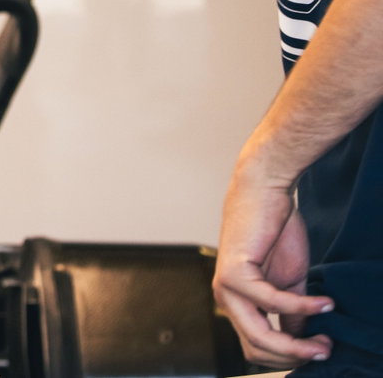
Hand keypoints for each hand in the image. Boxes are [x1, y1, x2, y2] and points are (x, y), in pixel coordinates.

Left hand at [214, 161, 333, 366]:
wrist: (264, 193)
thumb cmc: (275, 232)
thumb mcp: (289, 282)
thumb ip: (292, 313)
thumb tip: (302, 343)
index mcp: (237, 304)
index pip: (257, 349)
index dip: (290, 358)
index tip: (321, 351)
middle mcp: (225, 300)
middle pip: (257, 350)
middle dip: (295, 357)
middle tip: (326, 350)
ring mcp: (226, 288)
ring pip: (259, 336)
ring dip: (297, 344)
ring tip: (326, 339)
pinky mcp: (234, 273)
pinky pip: (270, 302)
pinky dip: (302, 306)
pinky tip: (324, 303)